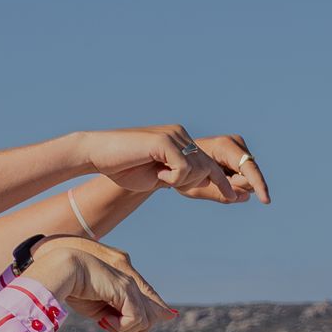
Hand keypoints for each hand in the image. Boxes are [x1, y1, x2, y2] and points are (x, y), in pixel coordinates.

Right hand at [24, 237, 179, 331]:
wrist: (62, 270)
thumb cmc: (75, 289)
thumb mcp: (100, 308)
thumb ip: (120, 316)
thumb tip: (141, 329)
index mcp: (126, 286)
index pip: (150, 309)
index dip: (142, 326)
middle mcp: (133, 284)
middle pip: (152, 318)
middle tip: (109, 329)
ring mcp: (131, 285)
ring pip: (145, 321)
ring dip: (123, 329)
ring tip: (104, 322)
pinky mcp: (127, 289)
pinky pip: (136, 319)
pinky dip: (120, 326)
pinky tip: (104, 319)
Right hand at [86, 125, 239, 199]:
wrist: (96, 155)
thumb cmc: (124, 168)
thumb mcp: (159, 176)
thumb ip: (181, 177)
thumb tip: (205, 181)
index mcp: (181, 141)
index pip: (209, 163)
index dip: (222, 182)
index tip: (235, 197)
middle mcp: (180, 134)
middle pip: (207, 168)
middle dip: (194, 184)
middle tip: (164, 181)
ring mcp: (174, 135)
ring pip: (198, 169)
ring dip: (179, 181)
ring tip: (157, 175)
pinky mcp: (165, 141)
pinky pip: (184, 169)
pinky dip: (172, 178)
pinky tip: (156, 173)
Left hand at [187, 134, 271, 204]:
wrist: (178, 160)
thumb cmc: (184, 173)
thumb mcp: (197, 188)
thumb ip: (220, 194)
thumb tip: (246, 197)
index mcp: (224, 145)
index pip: (249, 168)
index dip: (258, 185)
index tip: (266, 201)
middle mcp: (235, 142)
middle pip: (250, 175)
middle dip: (236, 186)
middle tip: (213, 183)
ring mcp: (239, 147)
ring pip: (250, 177)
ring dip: (235, 185)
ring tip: (215, 178)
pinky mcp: (240, 154)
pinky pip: (247, 176)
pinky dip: (235, 182)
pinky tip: (222, 177)